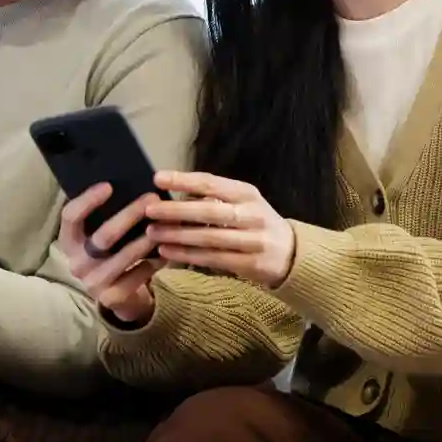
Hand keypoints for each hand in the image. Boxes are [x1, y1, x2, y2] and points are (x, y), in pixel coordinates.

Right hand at [56, 184, 160, 324]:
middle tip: (151, 198)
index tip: (108, 185)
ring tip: (165, 224)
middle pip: (104, 235)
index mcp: (69, 242)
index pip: (70, 217)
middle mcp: (77, 263)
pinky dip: (154, 261)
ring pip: (124, 256)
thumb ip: (105, 217)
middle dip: (130, 214)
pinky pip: (138, 274)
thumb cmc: (110, 255)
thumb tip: (129, 184)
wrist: (118, 297)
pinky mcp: (112, 298)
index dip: (87, 200)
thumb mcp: (99, 237)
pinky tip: (166, 251)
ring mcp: (93, 282)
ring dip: (147, 238)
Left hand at [147, 170, 296, 289]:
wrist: (291, 254)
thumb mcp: (242, 203)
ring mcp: (253, 240)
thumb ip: (213, 199)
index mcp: (247, 193)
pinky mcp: (250, 263)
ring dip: (177, 236)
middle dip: (176, 210)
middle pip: (208, 211)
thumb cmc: (255, 223)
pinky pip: (213, 258)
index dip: (183, 180)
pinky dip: (187, 255)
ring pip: (209, 237)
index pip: (211, 183)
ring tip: (152, 233)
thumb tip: (172, 193)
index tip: (157, 178)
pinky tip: (167, 252)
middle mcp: (252, 214)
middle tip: (149, 210)